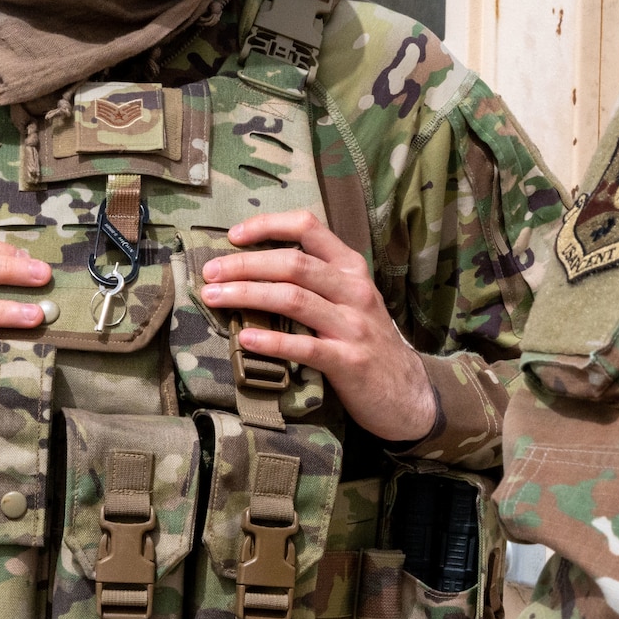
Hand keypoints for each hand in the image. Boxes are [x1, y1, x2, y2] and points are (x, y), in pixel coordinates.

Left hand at [201, 209, 435, 444]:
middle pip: (293, 263)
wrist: (409, 393)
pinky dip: (271, 340)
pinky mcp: (349, 362)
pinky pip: (304, 346)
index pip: (308, 227)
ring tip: (214, 298)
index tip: (233, 235)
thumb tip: (254, 267)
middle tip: (210, 273)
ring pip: (293, 298)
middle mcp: (354, 290)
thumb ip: (316, 280)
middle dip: (244, 264)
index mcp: (351, 267)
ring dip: (247, 295)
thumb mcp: (351, 298)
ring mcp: (353, 325)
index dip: (267, 225)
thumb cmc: (367, 341)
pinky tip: (245, 339)